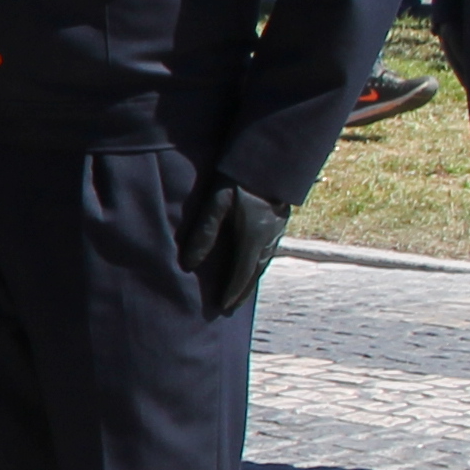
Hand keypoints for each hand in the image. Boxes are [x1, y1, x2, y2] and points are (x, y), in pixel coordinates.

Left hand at [178, 179, 287, 319]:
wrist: (269, 161)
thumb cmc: (237, 179)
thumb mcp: (216, 203)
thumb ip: (203, 233)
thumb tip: (189, 264)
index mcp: (253, 237)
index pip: (242, 273)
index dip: (232, 291)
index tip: (222, 307)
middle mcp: (269, 239)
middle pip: (255, 272)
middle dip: (242, 291)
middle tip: (230, 308)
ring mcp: (277, 231)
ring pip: (264, 262)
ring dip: (252, 279)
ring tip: (241, 292)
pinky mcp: (280, 223)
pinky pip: (269, 251)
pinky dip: (259, 264)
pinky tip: (254, 264)